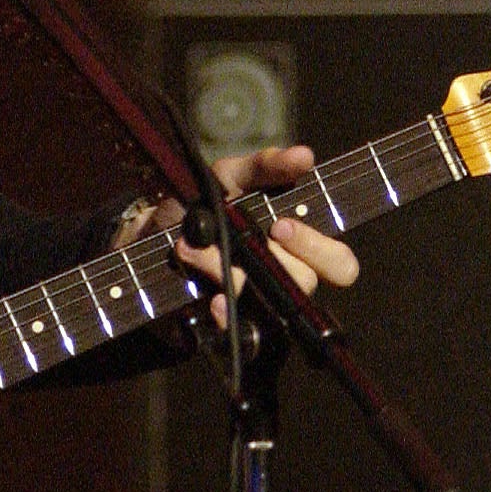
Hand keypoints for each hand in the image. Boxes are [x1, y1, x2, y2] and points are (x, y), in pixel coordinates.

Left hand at [124, 146, 361, 323]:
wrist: (151, 235)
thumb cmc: (204, 205)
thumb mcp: (231, 176)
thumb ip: (266, 166)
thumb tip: (304, 157)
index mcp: (298, 247)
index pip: (340, 265)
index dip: (321, 249)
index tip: (282, 225)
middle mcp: (284, 280)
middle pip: (310, 284)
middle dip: (286, 259)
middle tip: (264, 234)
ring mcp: (257, 306)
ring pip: (269, 302)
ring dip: (232, 271)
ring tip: (194, 248)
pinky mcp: (227, 325)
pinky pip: (240, 333)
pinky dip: (228, 315)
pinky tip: (213, 300)